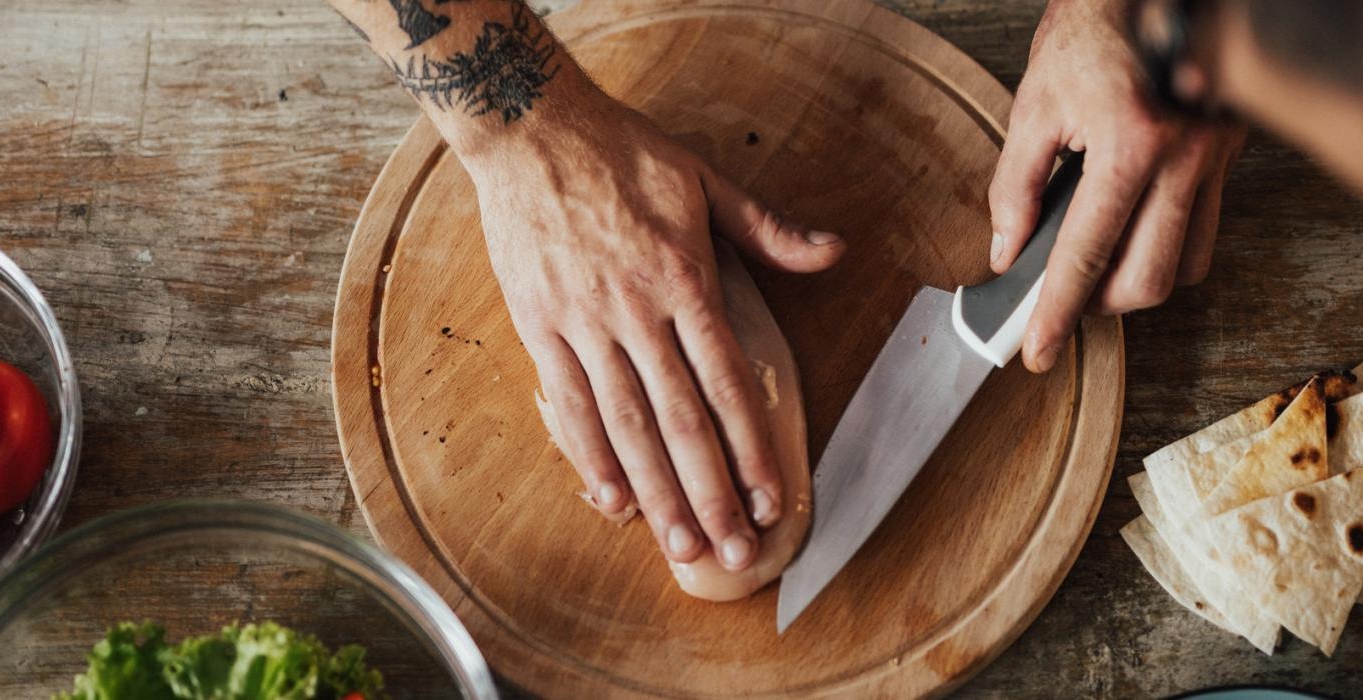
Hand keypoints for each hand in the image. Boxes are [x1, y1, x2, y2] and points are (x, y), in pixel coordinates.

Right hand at [460, 88, 844, 569]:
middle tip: (734, 551)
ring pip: (624, 424)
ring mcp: (583, 322)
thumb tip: (834, 251)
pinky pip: (568, 403)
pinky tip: (613, 499)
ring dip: (655, 491)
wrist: (528, 128)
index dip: (751, 448)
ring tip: (680, 544)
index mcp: (685, 278)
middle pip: (680, 420)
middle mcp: (636, 310)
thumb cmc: (620, 151)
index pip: (728, 382)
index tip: (771, 500)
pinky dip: (589, 455)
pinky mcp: (539, 326)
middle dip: (711, 493)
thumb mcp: (705, 177)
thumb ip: (769, 227)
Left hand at [990, 0, 1245, 371]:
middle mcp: (1183, 159)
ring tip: (1092, 275)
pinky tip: (1131, 241)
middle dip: (1099, 309)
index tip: (1036, 352)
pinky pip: (1206, 232)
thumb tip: (1007, 251)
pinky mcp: (1230, 157)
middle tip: (1059, 308)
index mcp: (1130, 142)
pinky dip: (1166, 253)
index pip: (1086, 254)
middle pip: (1147, 280)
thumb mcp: (1037, 99)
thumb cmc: (1097, 24)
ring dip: (1136, 286)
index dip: (1057, 313)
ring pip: (1186, 266)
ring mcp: (1215, 161)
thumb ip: (1016, 184)